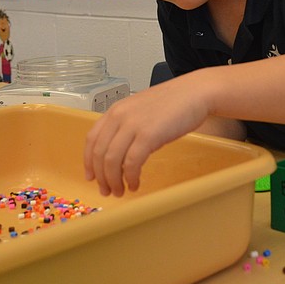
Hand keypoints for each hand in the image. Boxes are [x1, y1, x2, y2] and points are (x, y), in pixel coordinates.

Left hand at [83, 75, 210, 195]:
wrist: (196, 92)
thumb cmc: (174, 102)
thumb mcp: (141, 109)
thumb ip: (127, 125)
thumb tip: (118, 151)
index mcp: (116, 110)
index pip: (92, 139)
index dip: (88, 162)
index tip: (91, 176)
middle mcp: (119, 116)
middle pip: (99, 153)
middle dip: (101, 177)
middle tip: (107, 190)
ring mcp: (133, 125)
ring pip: (112, 161)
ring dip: (114, 181)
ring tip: (121, 191)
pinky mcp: (148, 135)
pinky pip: (132, 163)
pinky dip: (131, 178)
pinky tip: (135, 184)